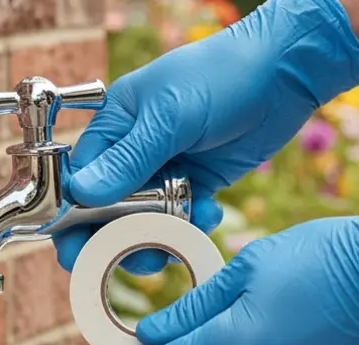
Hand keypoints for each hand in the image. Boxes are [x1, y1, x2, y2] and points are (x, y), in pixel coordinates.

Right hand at [54, 0, 358, 274]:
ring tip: (176, 237)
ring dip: (157, 234)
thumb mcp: (170, 117)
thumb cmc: (222, 76)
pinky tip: (210, 212)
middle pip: (108, 206)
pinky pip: (181, 216)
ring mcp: (166, 167)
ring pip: (145, 218)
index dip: (74, 216)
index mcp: (116, 124)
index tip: (78, 249)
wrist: (284, 73)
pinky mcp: (197, 181)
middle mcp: (135, 148)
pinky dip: (191, 224)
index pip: (79, 178)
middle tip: (136, 257)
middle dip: (118, 235)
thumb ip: (129, 160)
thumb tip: (82, 194)